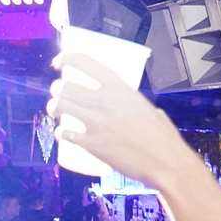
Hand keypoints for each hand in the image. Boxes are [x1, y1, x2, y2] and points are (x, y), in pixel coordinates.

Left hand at [46, 52, 191, 187]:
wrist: (166, 163)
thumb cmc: (163, 137)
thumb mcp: (147, 108)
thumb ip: (130, 103)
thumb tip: (126, 105)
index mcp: (119, 87)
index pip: (84, 62)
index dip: (66, 58)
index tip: (58, 62)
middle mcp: (104, 101)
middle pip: (66, 86)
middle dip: (57, 90)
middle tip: (58, 95)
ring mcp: (95, 123)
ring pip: (60, 106)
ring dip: (54, 108)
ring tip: (55, 110)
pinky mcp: (91, 144)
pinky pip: (65, 134)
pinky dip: (60, 133)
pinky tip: (62, 133)